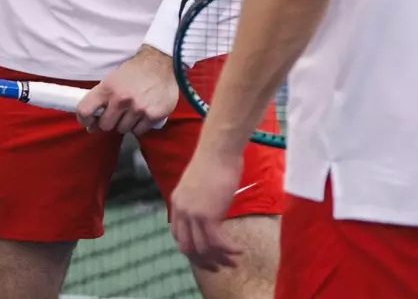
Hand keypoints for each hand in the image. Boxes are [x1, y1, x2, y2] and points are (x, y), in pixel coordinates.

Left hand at [76, 47, 177, 135]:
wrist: (160, 63)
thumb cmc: (134, 72)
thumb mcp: (112, 79)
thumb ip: (102, 98)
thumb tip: (92, 121)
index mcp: (107, 88)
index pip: (85, 110)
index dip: (84, 120)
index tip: (88, 123)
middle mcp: (121, 100)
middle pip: (105, 125)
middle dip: (109, 122)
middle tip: (116, 116)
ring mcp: (138, 109)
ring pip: (123, 129)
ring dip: (125, 124)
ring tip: (132, 112)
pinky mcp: (153, 115)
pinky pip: (139, 131)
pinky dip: (139, 126)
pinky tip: (142, 114)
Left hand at [170, 142, 244, 271]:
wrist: (218, 150)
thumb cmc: (215, 161)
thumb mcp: (200, 185)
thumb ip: (201, 202)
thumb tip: (212, 213)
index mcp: (177, 203)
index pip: (178, 236)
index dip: (191, 250)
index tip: (206, 256)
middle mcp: (181, 211)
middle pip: (188, 248)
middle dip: (204, 261)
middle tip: (219, 267)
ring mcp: (193, 214)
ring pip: (204, 248)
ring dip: (220, 258)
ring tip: (234, 261)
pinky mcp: (207, 215)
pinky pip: (217, 242)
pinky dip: (228, 250)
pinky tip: (239, 250)